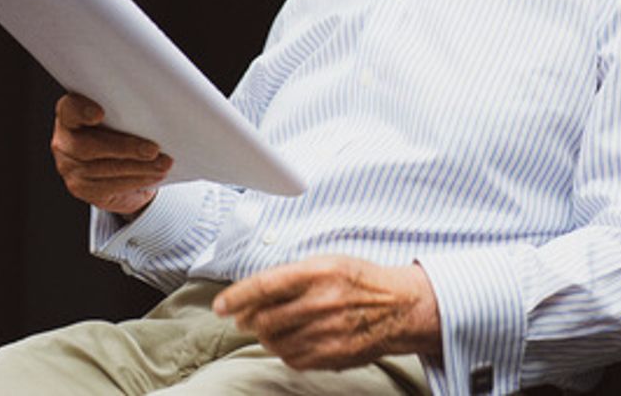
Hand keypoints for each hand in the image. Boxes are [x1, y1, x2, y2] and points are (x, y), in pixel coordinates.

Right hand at [50, 93, 171, 214]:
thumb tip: (160, 108)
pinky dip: (135, 180)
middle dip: (124, 148)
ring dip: (138, 168)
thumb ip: (126, 111)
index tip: (100, 114)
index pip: (69, 110)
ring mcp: (69, 167)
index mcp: (71, 116)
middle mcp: (64, 141)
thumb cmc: (121, 133)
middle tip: (153, 150)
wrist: (117, 169)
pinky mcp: (81, 188)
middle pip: (87, 146)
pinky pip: (109, 186)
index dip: (81, 111)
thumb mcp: (121, 118)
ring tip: (162, 164)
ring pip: (102, 169)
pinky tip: (153, 175)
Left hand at [212, 255, 441, 369]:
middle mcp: (321, 302)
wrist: (400, 307)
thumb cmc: (360, 280)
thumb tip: (253, 294)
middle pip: (264, 319)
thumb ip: (291, 276)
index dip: (236, 297)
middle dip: (247, 320)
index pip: (264, 285)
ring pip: (275, 342)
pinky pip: (292, 358)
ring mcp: (327, 332)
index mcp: (318, 271)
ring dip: (264, 336)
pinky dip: (283, 350)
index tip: (220, 305)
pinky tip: (290, 339)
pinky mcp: (332, 355)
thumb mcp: (327, 261)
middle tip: (244, 318)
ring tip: (269, 327)